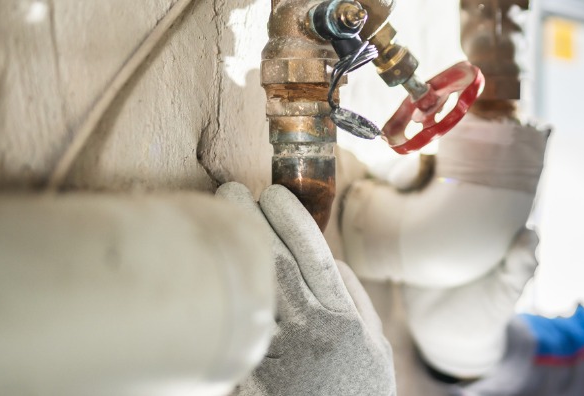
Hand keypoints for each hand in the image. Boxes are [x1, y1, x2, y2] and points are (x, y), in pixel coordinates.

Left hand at [218, 183, 395, 395]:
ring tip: (213, 220)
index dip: (291, 219)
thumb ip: (353, 300)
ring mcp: (277, 350)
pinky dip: (221, 295)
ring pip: (248, 288)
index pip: (312, 254)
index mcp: (340, 317)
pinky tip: (210, 273)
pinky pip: (235, 327)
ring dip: (231, 251)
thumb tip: (333, 262)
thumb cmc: (360, 391)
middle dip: (250, 222)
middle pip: (273, 262)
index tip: (272, 193)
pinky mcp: (252, 372)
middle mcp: (308, 328)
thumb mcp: (374, 344)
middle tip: (229, 191)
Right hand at [338, 114, 546, 378]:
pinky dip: (372, 197)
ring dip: (396, 174)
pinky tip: (364, 191)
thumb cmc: (485, 312)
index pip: (474, 170)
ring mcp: (419, 220)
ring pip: (404, 184)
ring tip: (396, 180)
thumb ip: (518, 270)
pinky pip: (381, 209)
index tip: (456, 143)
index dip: (466, 151)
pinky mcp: (394, 235)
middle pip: (431, 170)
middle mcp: (448, 208)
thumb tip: (531, 237)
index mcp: (481, 214)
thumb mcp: (504, 294)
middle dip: (420, 161)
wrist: (447, 340)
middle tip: (413, 173)